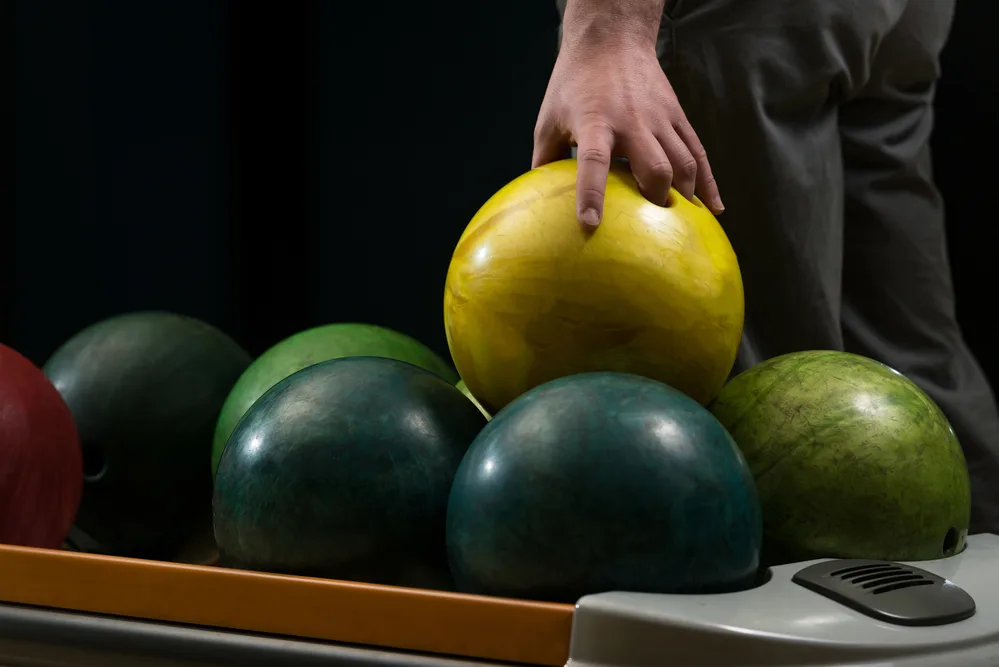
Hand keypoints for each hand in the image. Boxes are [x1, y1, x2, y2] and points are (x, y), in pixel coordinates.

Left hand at [532, 32, 723, 227]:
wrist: (611, 40)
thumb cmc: (572, 85)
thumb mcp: (548, 119)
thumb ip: (545, 160)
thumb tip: (538, 205)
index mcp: (595, 121)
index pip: (594, 160)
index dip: (592, 193)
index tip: (590, 224)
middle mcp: (632, 120)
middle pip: (655, 166)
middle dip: (655, 199)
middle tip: (651, 227)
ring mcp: (660, 118)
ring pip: (683, 162)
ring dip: (684, 195)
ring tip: (681, 224)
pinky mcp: (677, 116)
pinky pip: (698, 152)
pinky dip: (708, 182)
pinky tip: (713, 208)